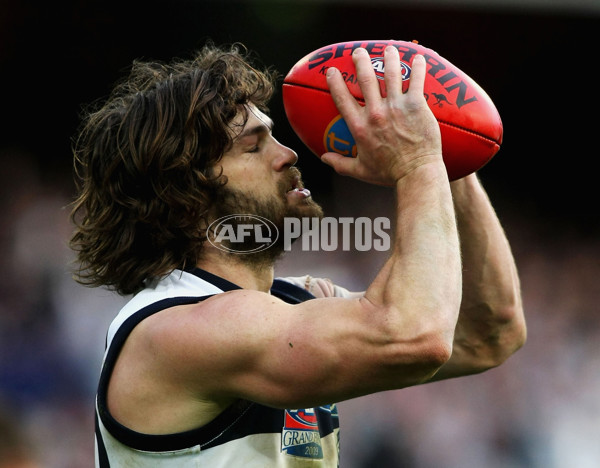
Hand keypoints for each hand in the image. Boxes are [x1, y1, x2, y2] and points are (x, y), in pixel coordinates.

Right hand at [321, 46, 442, 185]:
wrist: (415, 173)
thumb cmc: (389, 173)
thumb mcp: (360, 170)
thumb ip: (340, 163)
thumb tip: (324, 158)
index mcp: (359, 127)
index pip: (342, 99)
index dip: (335, 82)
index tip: (331, 71)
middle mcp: (375, 113)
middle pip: (365, 79)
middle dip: (360, 61)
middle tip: (359, 52)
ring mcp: (396, 107)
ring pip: (390, 73)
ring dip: (388, 58)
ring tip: (388, 49)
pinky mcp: (416, 105)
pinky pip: (416, 80)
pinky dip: (418, 67)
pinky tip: (418, 58)